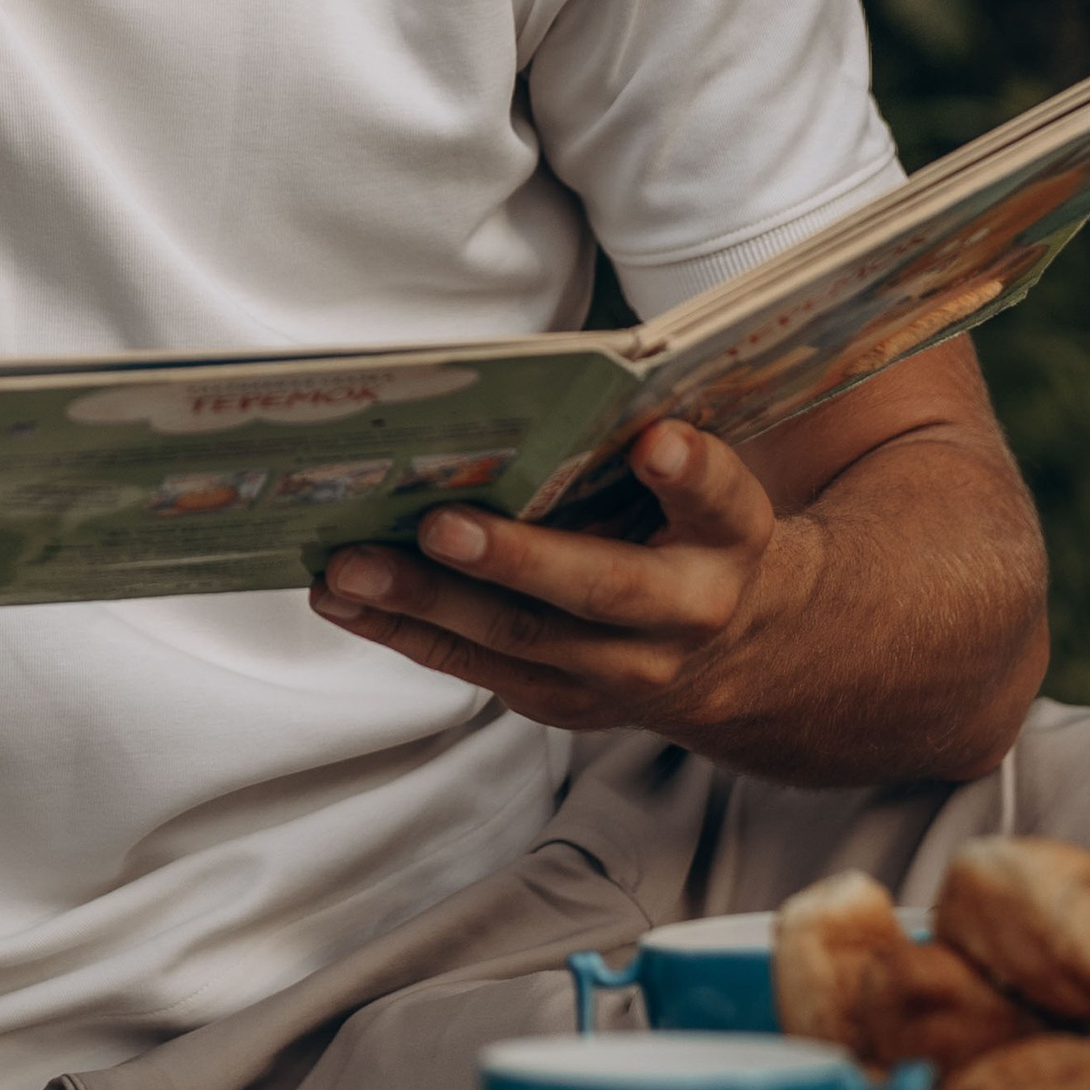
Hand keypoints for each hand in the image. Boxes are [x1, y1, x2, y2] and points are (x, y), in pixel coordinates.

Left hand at [308, 418, 795, 736]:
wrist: (744, 654)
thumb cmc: (698, 531)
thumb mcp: (709, 483)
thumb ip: (656, 439)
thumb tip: (554, 386)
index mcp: (729, 537)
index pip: (718, 500)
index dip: (690, 472)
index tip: (659, 443)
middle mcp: (684, 615)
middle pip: (599, 588)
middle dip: (514, 560)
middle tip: (439, 525)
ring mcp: (622, 673)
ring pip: (519, 639)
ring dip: (425, 602)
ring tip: (349, 567)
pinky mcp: (565, 703)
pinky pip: (477, 666)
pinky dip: (406, 631)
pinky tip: (345, 598)